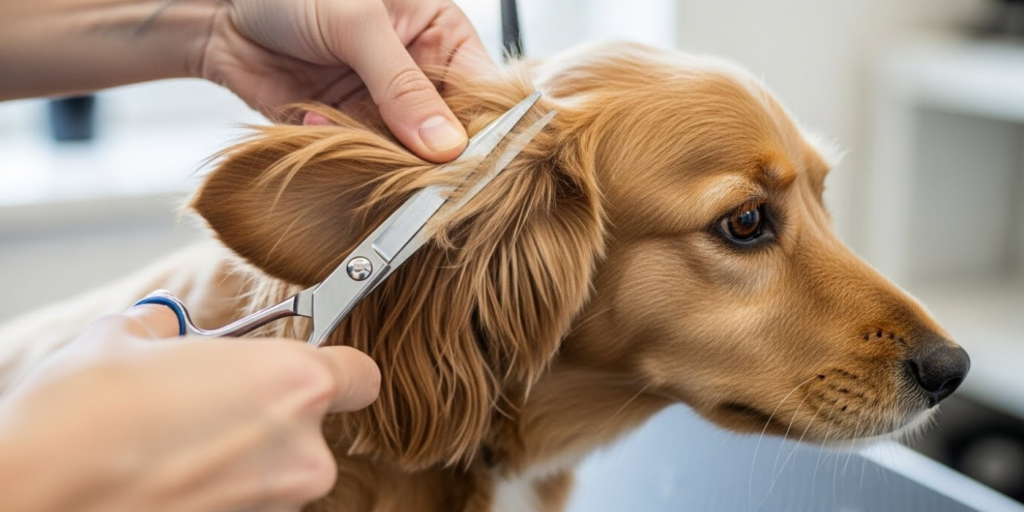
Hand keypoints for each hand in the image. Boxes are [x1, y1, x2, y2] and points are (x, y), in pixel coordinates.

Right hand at [0, 305, 378, 511]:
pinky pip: (248, 500)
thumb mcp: (124, 338)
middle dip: (272, 414)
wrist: (33, 499)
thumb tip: (167, 330)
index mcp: (294, 382)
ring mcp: (274, 502)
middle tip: (211, 402)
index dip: (336, 367)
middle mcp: (301, 450)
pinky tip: (169, 474)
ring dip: (243, 454)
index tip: (312, 363)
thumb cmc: (82, 417)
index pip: (361, 375)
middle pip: (313, 426)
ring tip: (175, 441)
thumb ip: (169, 329)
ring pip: (278, 468)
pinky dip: (220, 488)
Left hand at [201, 0, 494, 162]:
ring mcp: (383, 107)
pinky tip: (312, 119)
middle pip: (448, 132)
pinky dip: (340, 152)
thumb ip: (401, 85)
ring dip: (381, 155)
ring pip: (405, 154)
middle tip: (417, 168)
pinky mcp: (346, 131)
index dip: (486, 127)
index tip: (475, 160)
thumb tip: (445, 145)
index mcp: (441, 35)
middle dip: (431, 152)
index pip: (483, 90)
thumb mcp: (357, 24)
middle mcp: (418, 75)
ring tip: (349, 132)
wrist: (221, 11)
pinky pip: (360, 159)